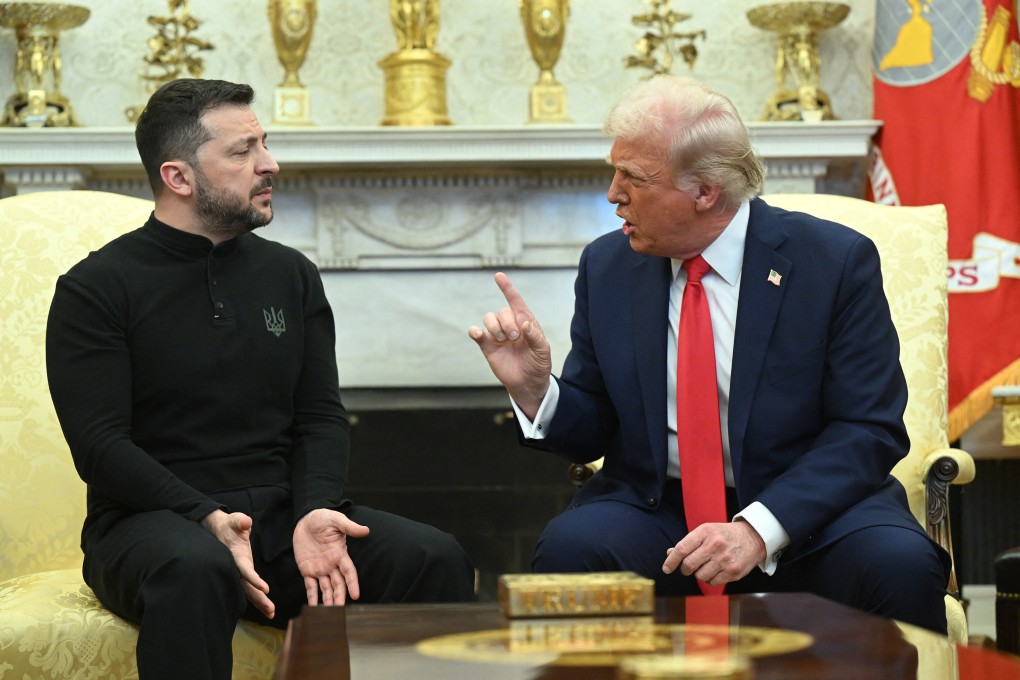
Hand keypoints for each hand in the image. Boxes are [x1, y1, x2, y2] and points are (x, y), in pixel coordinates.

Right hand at [200, 509, 274, 619]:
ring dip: (260, 602)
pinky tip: (266, 608)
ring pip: (248, 591)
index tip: (265, 589)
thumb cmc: (229, 525)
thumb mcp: (235, 520)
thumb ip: (240, 522)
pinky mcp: (242, 573)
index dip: (254, 580)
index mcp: (236, 557)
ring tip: (271, 614)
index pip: (246, 570)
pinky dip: (257, 598)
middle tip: (271, 611)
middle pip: (248, 587)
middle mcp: (237, 568)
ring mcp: (239, 572)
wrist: (220, 530)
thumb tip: (246, 522)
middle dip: (259, 599)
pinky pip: (249, 588)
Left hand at [293, 509, 369, 606]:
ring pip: (326, 588)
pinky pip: (310, 586)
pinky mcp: (307, 570)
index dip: (352, 583)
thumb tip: (366, 530)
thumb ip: (349, 527)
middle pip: (338, 584)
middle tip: (340, 609)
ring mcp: (320, 569)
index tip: (355, 595)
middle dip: (340, 596)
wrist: (305, 520)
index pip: (349, 571)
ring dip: (328, 600)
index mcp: (340, 554)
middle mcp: (332, 564)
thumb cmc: (323, 518)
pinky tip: (313, 608)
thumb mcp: (336, 520)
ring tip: (329, 614)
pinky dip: (312, 597)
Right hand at [467, 272, 551, 418]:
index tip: (499, 276)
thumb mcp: (543, 351)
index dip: (507, 288)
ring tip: (502, 340)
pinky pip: (477, 333)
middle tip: (513, 337)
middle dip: (506, 321)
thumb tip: (524, 324)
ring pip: (489, 318)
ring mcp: (498, 335)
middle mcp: (510, 325)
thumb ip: (535, 337)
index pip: (516, 301)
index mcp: (526, 322)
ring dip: (494, 326)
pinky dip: (475, 331)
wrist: (528, 384)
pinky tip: (478, 334)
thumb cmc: (538, 364)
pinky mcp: (487, 346)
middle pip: (502, 311)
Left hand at [662, 521, 765, 586]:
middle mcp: (715, 545)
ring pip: (700, 576)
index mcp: (705, 532)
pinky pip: (713, 582)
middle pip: (689, 564)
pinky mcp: (733, 571)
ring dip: (699, 574)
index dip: (671, 561)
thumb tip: (670, 553)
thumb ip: (688, 543)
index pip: (682, 549)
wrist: (753, 537)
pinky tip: (716, 571)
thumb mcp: (706, 532)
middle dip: (685, 569)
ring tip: (706, 566)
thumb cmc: (724, 535)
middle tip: (687, 568)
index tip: (666, 569)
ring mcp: (725, 559)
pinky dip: (710, 579)